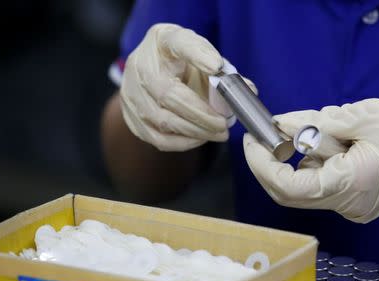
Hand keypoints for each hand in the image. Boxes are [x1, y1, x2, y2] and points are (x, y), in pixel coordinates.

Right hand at [120, 23, 227, 150]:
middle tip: (223, 126)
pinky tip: (199, 138)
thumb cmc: (182, 63)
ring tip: (217, 133)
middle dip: (201, 115)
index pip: (179, 43)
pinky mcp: (130, 117)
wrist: (154, 72)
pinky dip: (182, 142)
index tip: (217, 66)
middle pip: (168, 94)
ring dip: (194, 132)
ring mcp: (130, 92)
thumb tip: (247, 89)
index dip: (198, 54)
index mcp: (162, 41)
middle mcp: (140, 65)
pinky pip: (157, 138)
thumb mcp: (202, 56)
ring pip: (162, 120)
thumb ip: (223, 71)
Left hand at [244, 99, 378, 222]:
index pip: (288, 186)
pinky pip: (316, 187)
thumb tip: (280, 124)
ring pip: (300, 189)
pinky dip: (308, 166)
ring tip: (303, 134)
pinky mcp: (348, 202)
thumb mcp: (360, 117)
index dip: (262, 165)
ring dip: (291, 162)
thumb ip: (315, 123)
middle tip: (261, 136)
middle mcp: (346, 203)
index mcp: (350, 183)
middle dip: (268, 163)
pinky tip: (319, 146)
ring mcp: (348, 207)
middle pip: (288, 193)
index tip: (251, 141)